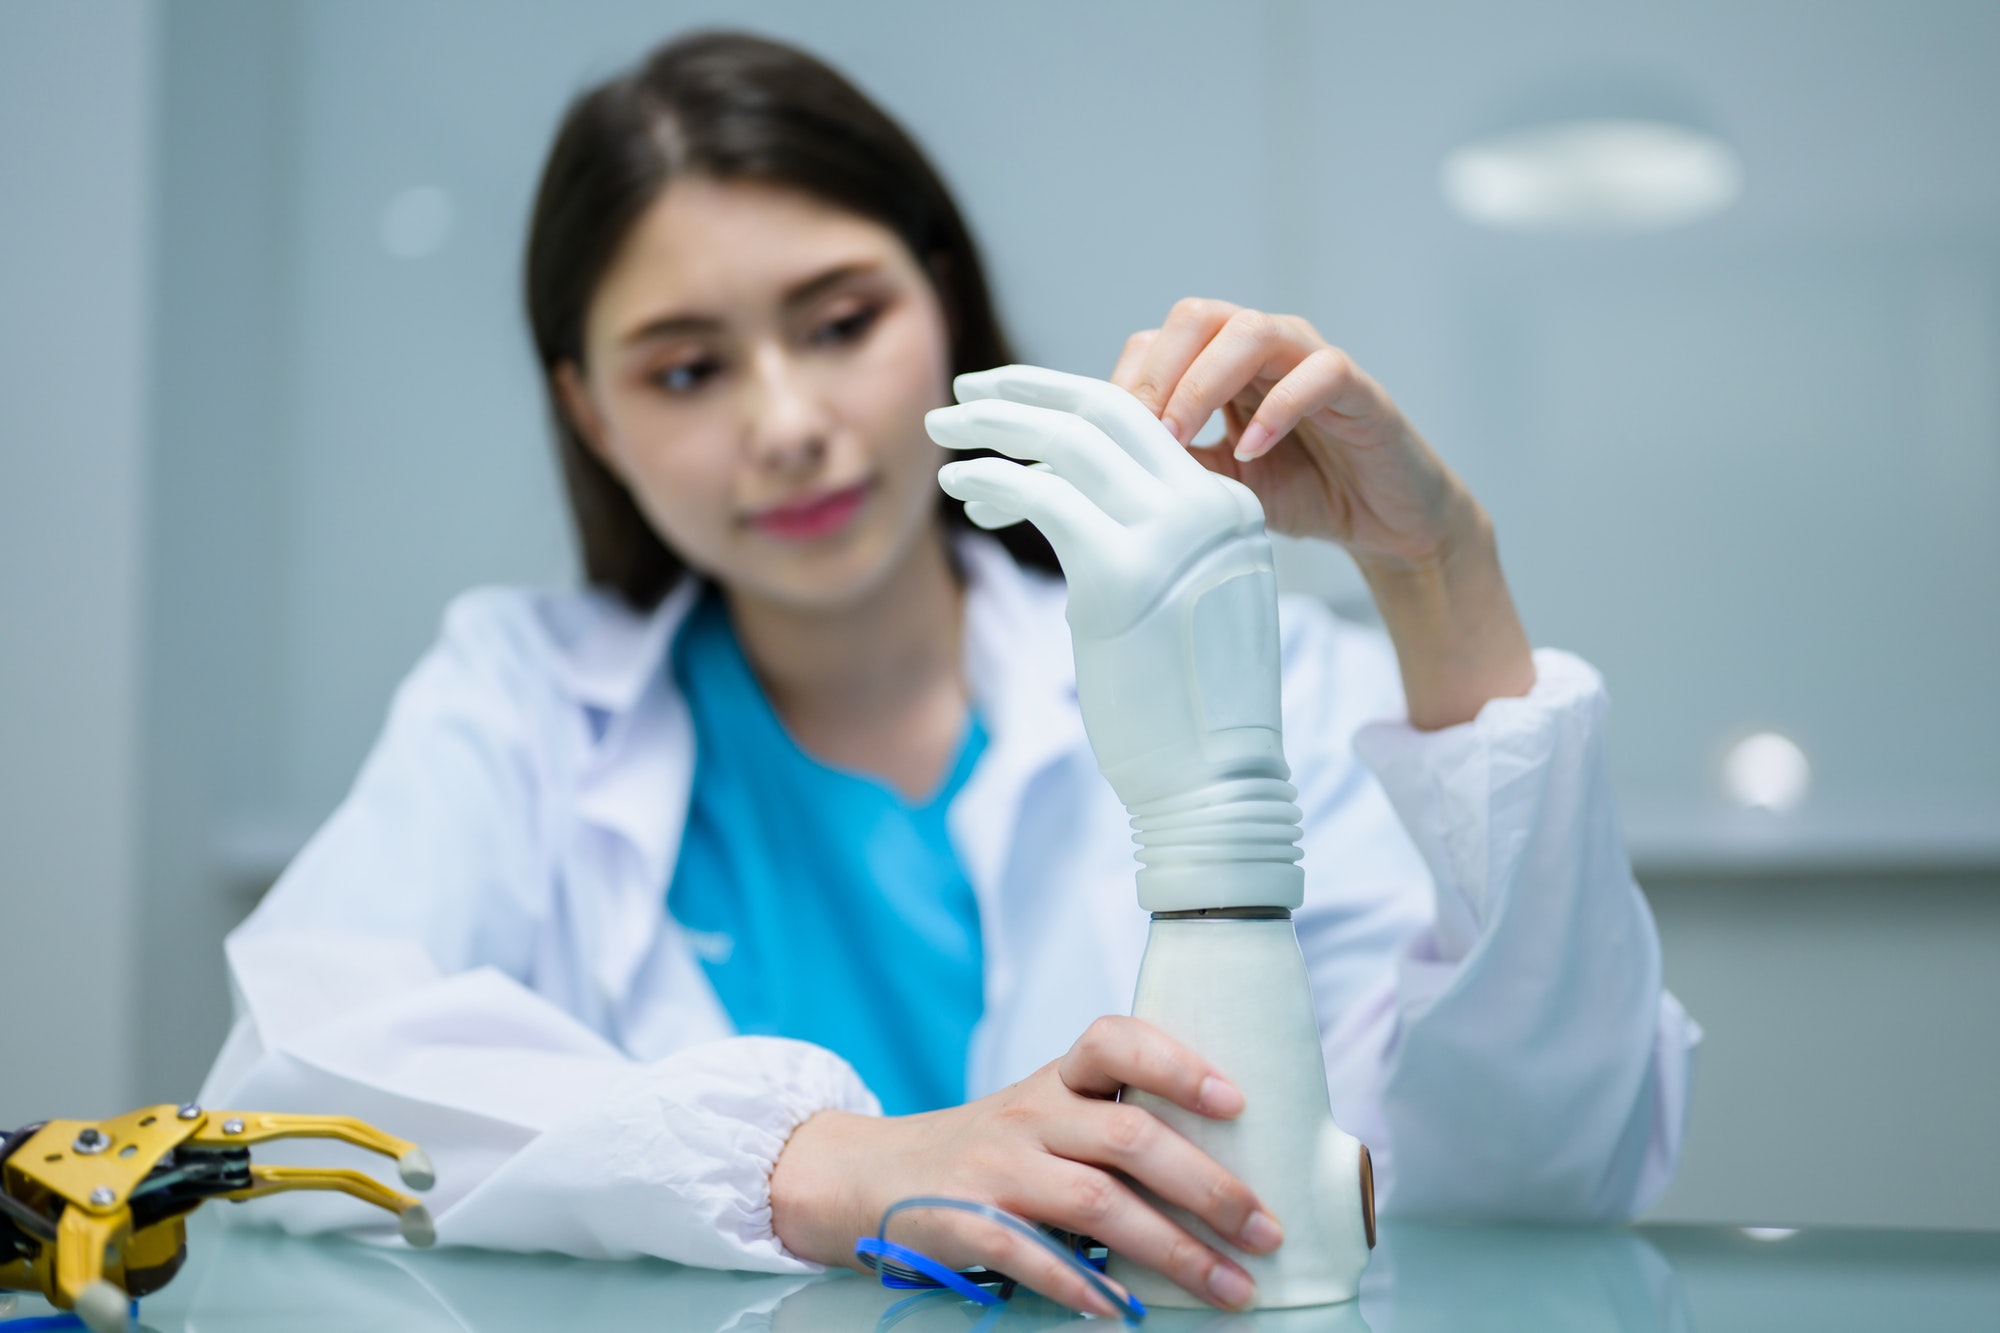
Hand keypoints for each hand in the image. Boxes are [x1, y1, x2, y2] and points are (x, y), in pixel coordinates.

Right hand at [768, 1016, 1283, 1314]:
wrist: (874, 1175)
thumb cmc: (993, 1151)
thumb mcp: (1048, 1115)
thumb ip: (1115, 1125)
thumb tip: (1232, 1169)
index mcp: (1059, 1079)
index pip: (1116, 1041)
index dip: (1178, 1064)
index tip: (1237, 1101)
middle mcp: (1031, 1114)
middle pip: (1130, 1137)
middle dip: (1209, 1188)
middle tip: (1266, 1230)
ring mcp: (997, 1168)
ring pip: (1097, 1202)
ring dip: (1174, 1252)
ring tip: (1231, 1288)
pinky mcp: (965, 1222)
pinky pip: (1030, 1254)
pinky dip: (1080, 1284)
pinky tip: (1122, 1311)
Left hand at [927, 365, 1304, 910]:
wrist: (1216, 787)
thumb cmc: (1189, 711)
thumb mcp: (1185, 598)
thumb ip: (1149, 541)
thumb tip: (1066, 505)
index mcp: (1230, 506)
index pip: (1139, 420)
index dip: (1063, 402)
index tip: (1006, 402)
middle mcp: (1207, 506)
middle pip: (1104, 409)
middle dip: (1024, 390)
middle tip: (963, 389)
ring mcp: (1168, 535)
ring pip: (1065, 440)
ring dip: (991, 425)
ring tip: (938, 428)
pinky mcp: (1119, 572)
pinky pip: (1038, 495)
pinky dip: (988, 479)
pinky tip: (956, 485)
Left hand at [1114, 299, 1536, 728]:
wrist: (1385, 523)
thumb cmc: (1302, 493)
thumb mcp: (1218, 488)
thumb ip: (1173, 468)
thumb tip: (1102, 469)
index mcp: (1220, 366)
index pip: (1158, 343)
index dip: (1127, 382)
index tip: (1103, 439)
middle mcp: (1264, 350)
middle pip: (1196, 316)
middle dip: (1158, 372)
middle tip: (1140, 432)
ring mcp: (1312, 361)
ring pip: (1251, 329)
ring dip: (1204, 381)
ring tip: (1182, 436)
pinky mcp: (1359, 388)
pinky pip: (1319, 372)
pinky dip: (1278, 407)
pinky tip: (1252, 449)